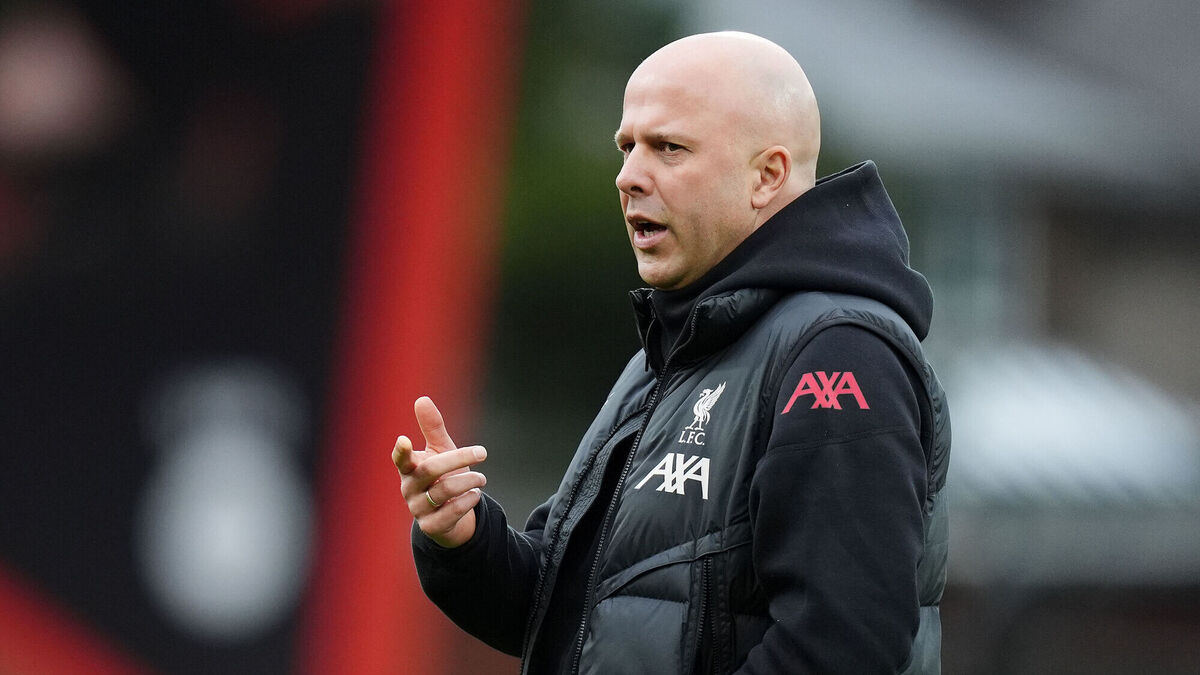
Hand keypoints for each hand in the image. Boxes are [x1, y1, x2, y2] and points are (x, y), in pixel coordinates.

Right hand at [392, 396, 487, 547]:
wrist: (451, 516)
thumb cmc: (443, 476)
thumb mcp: (440, 451)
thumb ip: (432, 428)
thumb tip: (421, 399)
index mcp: (410, 468)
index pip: (401, 459)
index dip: (402, 451)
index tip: (404, 439)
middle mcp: (409, 488)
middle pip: (431, 469)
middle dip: (459, 458)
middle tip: (483, 452)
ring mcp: (418, 509)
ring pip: (445, 490)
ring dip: (469, 481)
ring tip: (481, 479)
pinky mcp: (431, 526)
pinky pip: (452, 512)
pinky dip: (468, 500)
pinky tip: (475, 495)